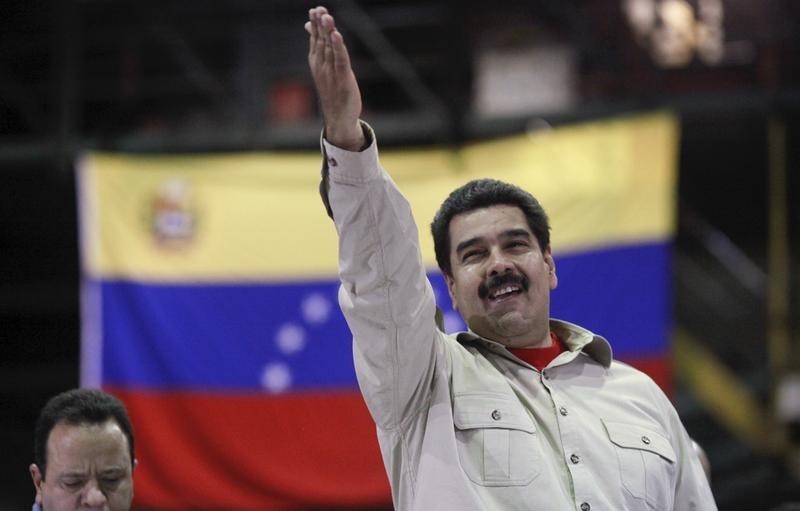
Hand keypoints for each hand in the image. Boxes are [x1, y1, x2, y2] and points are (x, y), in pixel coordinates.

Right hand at [305, 6, 364, 150]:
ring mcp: (331, 73)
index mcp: (317, 62)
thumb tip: (308, 25)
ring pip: (330, 48)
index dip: (316, 24)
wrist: (338, 117)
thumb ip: (318, 45)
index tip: (314, 10)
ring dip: (328, 32)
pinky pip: (340, 60)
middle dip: (320, 25)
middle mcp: (322, 66)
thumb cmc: (332, 90)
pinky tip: (336, 35)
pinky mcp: (342, 79)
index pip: (316, 39)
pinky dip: (338, 47)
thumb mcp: (323, 66)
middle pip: (321, 41)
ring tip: (327, 17)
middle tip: (319, 9)